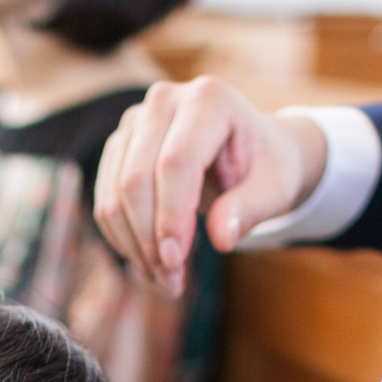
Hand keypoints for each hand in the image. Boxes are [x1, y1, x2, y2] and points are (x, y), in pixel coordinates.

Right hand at [95, 77, 330, 295]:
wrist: (250, 148)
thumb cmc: (266, 166)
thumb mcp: (275, 187)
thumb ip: (251, 209)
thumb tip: (222, 238)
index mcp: (208, 99)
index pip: (175, 163)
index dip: (171, 217)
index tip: (176, 263)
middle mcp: (164, 101)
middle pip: (136, 179)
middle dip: (149, 238)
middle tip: (171, 282)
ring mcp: (135, 122)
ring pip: (115, 193)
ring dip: (134, 245)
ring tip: (164, 278)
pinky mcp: (119, 146)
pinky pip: (106, 200)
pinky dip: (123, 238)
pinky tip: (150, 261)